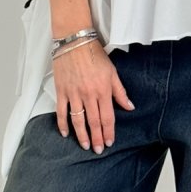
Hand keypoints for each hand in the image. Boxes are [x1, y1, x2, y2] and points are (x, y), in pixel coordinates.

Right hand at [52, 38, 134, 153]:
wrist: (74, 41)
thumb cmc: (94, 54)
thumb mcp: (112, 72)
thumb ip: (120, 91)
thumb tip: (129, 106)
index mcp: (103, 90)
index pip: (107, 117)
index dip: (109, 132)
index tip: (110, 142)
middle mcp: (88, 94)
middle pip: (93, 122)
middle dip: (97, 138)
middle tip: (98, 150)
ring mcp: (74, 93)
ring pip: (78, 120)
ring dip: (82, 135)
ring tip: (85, 145)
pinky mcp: (61, 91)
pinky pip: (61, 111)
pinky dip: (63, 123)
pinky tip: (66, 133)